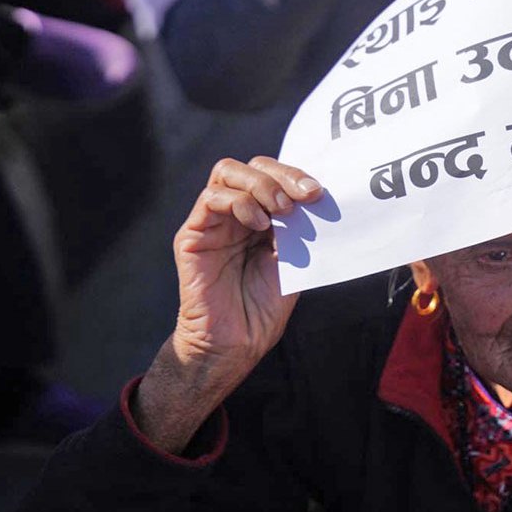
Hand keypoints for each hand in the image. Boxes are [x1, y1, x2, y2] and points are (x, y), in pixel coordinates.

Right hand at [136, 157, 321, 452]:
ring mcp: (212, 222)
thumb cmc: (263, 309)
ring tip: (280, 211)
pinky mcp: (192, 235)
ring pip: (227, 172)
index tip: (318, 193)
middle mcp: (234, 214)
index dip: (295, 176)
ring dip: (260, 185)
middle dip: (282, 175)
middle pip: (251, 166)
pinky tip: (257, 224)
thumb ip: (300, 229)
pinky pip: (209, 199)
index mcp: (260, 217)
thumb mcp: (293, 262)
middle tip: (304, 196)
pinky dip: (237, 202)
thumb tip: (320, 198)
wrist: (235, 344)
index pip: (273, 176)